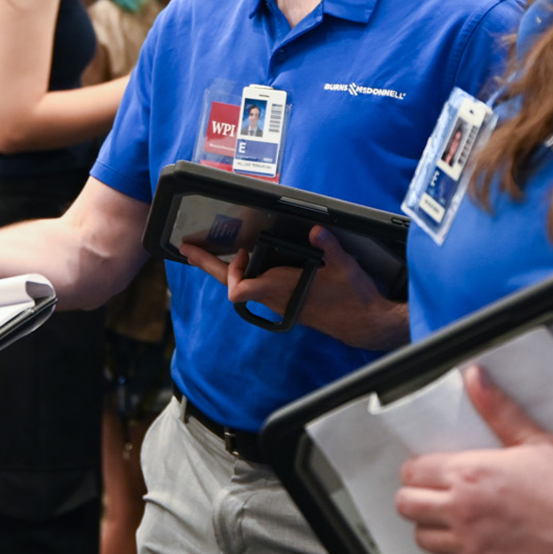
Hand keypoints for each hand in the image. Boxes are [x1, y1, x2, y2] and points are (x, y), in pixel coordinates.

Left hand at [178, 225, 408, 350]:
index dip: (232, 271)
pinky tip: (252, 262)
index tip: (242, 251)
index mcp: (281, 288)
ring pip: (245, 287)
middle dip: (209, 265)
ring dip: (230, 269)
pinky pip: (258, 289)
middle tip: (188, 249)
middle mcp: (275, 298)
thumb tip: (316, 230)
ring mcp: (280, 302)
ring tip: (214, 250)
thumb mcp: (344, 266)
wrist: (364, 323)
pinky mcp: (287, 303)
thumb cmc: (353, 298)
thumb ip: (329, 246)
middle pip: (232, 285)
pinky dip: (249, 275)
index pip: (238, 289)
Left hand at [395, 367, 552, 553]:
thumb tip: (474, 377)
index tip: (431, 470)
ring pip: (424, 540)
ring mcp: (473, 547)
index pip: (413, 472)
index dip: (419, 469)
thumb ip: (497, 409)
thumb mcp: (534, 439)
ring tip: (460, 518)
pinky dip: (469, 553)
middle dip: (417, 497)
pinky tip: (492, 540)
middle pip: (405, 506)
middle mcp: (463, 511)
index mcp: (470, 473)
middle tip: (438, 494)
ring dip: (435, 528)